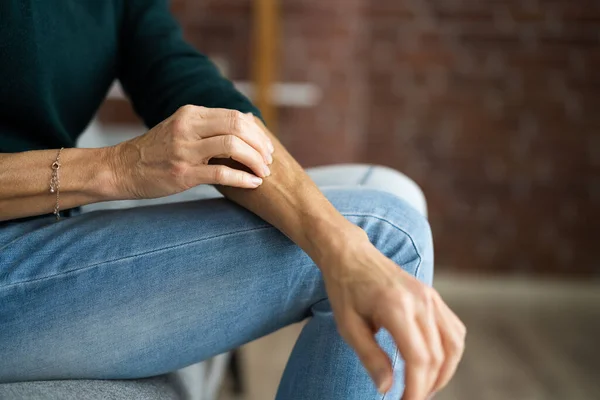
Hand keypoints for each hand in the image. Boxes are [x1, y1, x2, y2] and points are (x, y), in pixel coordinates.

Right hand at [111, 105, 274, 198]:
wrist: (122, 169)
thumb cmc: (156, 151)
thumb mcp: (180, 128)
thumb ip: (207, 127)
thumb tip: (242, 129)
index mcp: (190, 114)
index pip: (234, 116)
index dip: (256, 131)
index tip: (266, 145)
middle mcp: (188, 127)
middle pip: (238, 127)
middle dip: (260, 144)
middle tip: (269, 159)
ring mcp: (185, 150)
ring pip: (233, 147)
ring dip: (255, 160)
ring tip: (264, 172)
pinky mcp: (184, 174)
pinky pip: (222, 173)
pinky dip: (243, 179)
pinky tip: (254, 184)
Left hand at [321, 228, 465, 399]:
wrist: (351, 254)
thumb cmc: (345, 289)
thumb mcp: (348, 326)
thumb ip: (370, 357)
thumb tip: (387, 388)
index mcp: (396, 307)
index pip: (419, 358)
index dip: (417, 389)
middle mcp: (420, 300)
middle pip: (438, 355)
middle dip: (428, 385)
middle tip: (411, 399)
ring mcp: (430, 296)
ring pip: (454, 344)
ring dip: (444, 372)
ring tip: (425, 387)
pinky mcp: (433, 296)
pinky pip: (454, 329)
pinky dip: (450, 352)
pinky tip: (434, 364)